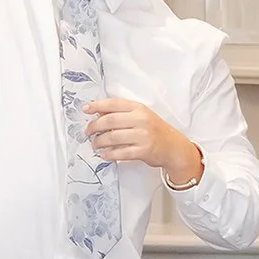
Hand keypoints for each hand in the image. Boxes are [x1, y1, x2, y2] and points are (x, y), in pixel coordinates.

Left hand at [85, 99, 202, 184]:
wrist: (173, 146)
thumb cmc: (154, 130)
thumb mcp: (141, 116)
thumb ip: (123, 114)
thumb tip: (98, 115)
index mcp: (139, 108)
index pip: (114, 103)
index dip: (97, 106)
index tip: (85, 109)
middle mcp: (141, 119)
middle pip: (110, 120)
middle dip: (94, 126)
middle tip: (88, 132)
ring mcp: (143, 135)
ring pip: (113, 137)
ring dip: (99, 142)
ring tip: (95, 144)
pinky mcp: (144, 151)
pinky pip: (120, 153)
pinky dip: (109, 154)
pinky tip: (104, 154)